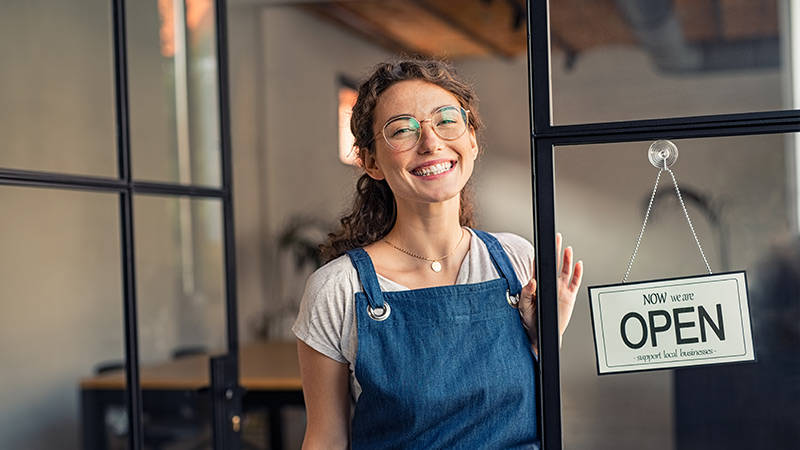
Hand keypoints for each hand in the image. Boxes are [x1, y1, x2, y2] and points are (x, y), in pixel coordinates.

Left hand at [519, 233, 583, 355]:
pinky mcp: (569, 297)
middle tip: (557, 237)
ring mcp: (560, 290)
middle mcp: (550, 285)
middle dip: (556, 250)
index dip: (541, 254)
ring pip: (565, 271)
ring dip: (567, 259)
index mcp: (538, 285)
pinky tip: (578, 264)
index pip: (540, 266)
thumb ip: (527, 293)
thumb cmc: (530, 320)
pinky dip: (577, 273)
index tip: (542, 243)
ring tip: (568, 249)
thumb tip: (531, 281)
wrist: (541, 334)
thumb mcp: (524, 306)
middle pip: (553, 263)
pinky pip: (574, 282)